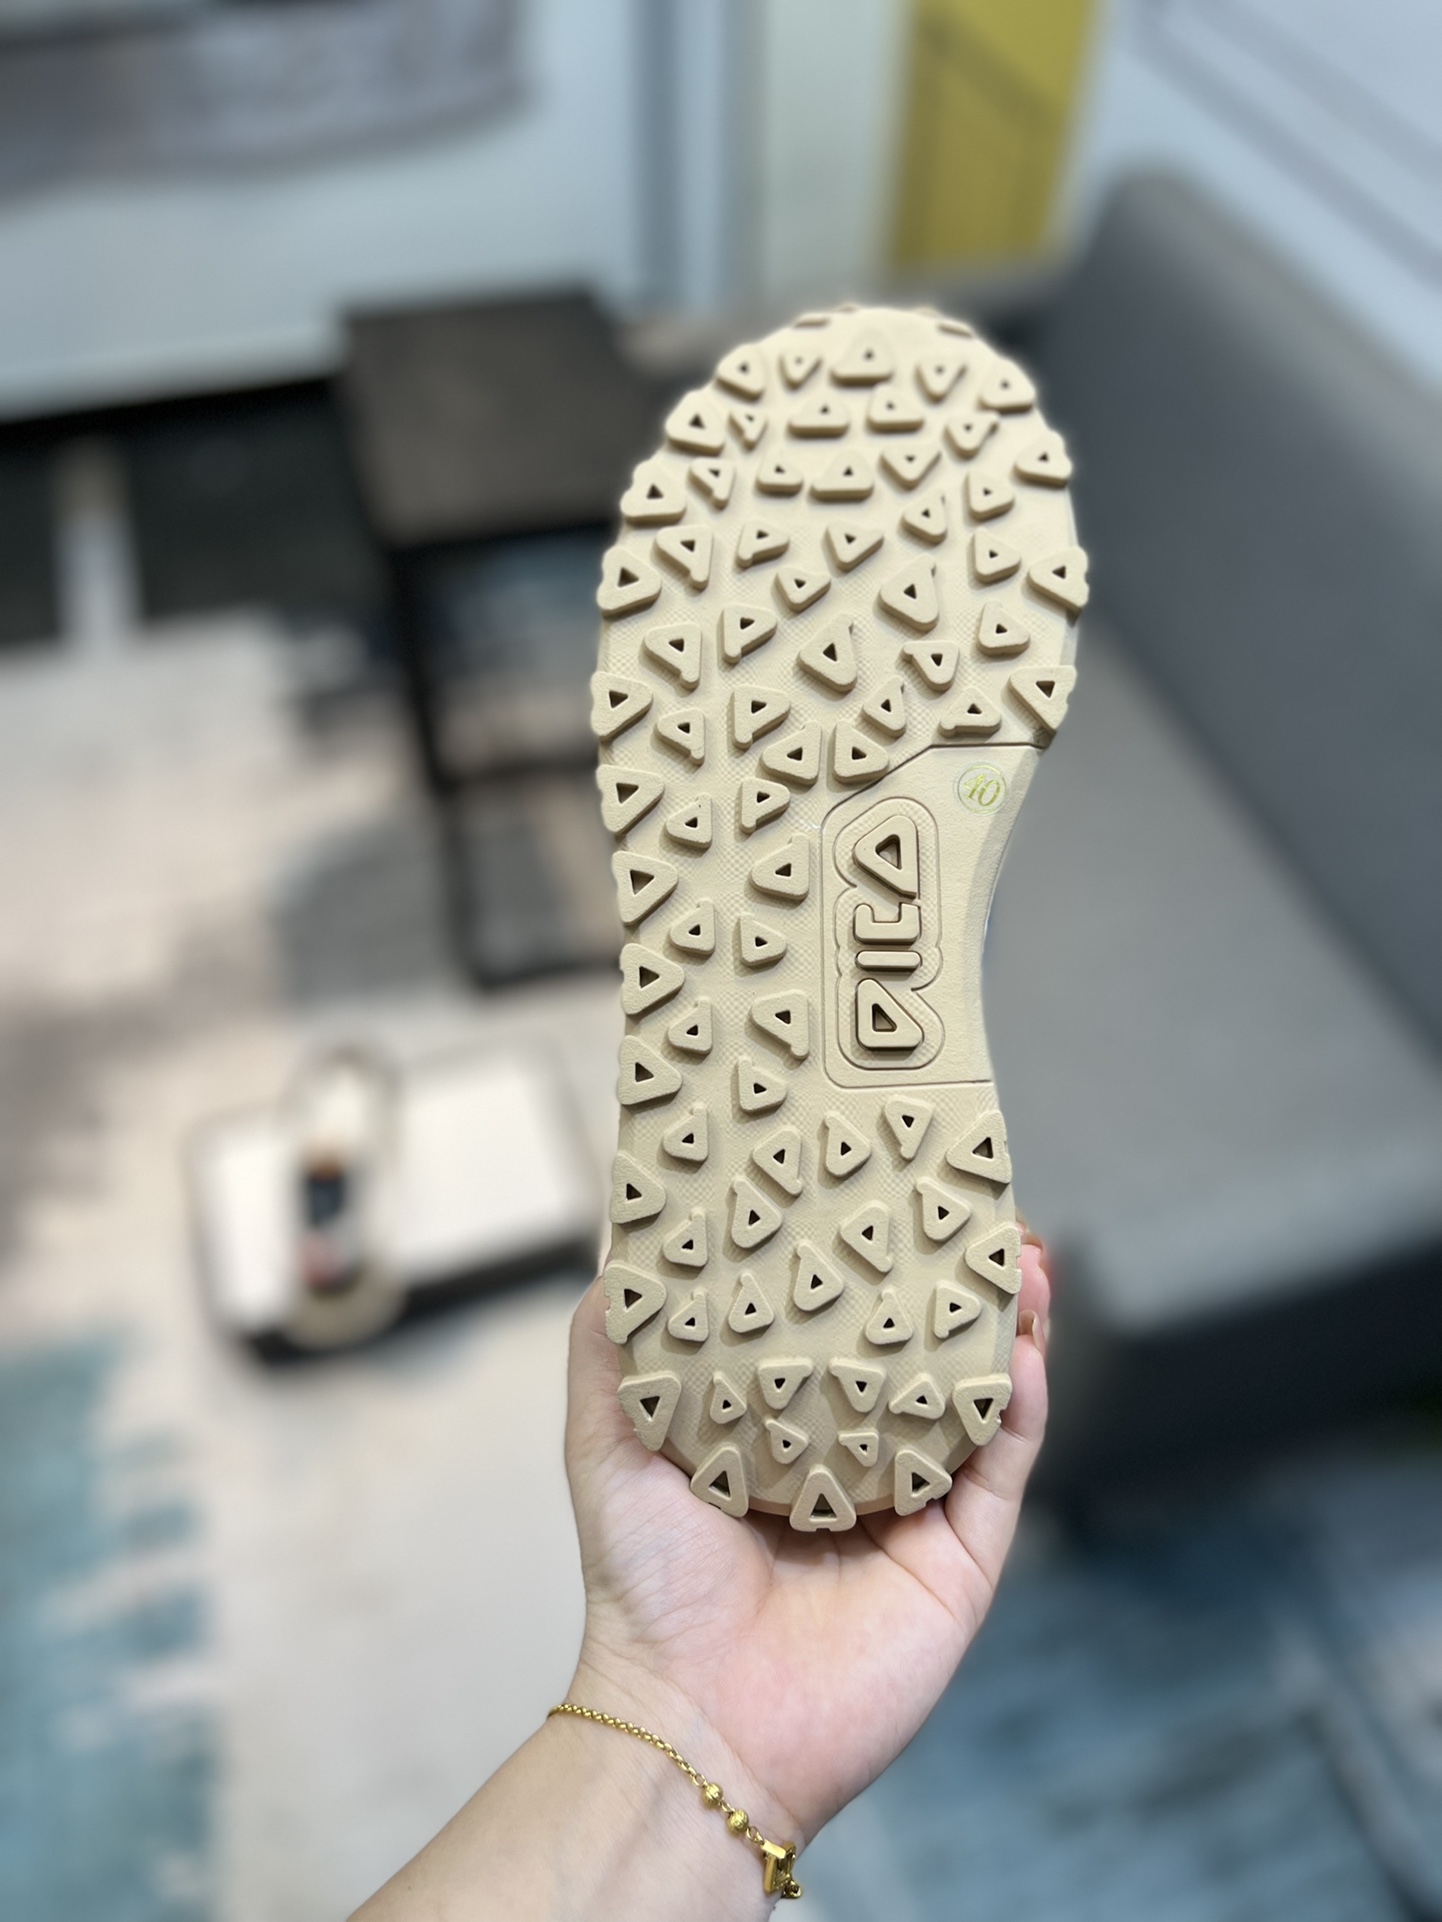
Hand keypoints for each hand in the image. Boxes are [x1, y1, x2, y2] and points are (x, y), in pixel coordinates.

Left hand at [565, 1245, 1050, 1848]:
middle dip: (950, 1277)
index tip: (879, 1184)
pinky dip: (1022, 1402)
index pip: (836, 1322)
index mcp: (782, 1427)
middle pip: (920, 1348)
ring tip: (1019, 1253)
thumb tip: (625, 1242)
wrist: (696, 1717)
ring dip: (1006, 1323)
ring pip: (978, 1396)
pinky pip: (1003, 1466)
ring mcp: (915, 1507)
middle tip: (972, 1206)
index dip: (863, 1256)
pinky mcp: (962, 1559)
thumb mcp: (609, 1440)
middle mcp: (855, 1458)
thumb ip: (613, 1344)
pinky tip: (1024, 1343)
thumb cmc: (645, 1580)